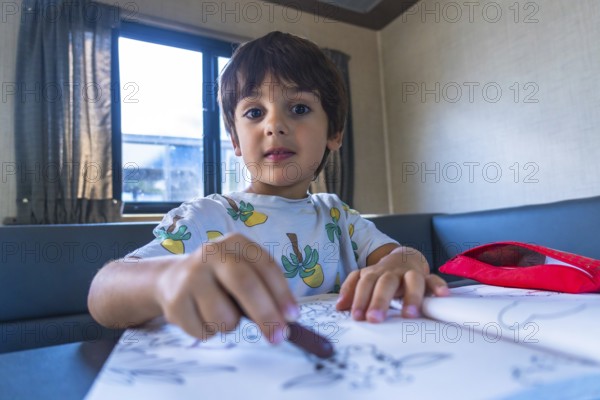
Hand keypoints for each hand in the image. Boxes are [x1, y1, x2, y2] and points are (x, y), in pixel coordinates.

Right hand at [154, 233, 298, 342]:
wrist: (172, 279)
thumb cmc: (220, 279)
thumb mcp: (243, 270)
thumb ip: (264, 288)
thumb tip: (286, 319)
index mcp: (236, 243)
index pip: (265, 266)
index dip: (281, 293)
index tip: (293, 316)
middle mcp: (212, 253)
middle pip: (245, 285)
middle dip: (266, 314)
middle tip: (278, 337)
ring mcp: (191, 276)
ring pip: (224, 317)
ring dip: (229, 325)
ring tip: (221, 313)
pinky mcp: (175, 301)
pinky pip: (204, 331)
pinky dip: (209, 332)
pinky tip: (200, 315)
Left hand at [335, 245, 448, 321]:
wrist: (405, 256)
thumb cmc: (383, 275)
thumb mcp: (366, 280)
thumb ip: (353, 291)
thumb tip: (339, 307)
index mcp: (374, 273)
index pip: (364, 283)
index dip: (359, 299)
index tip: (356, 317)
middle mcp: (392, 272)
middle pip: (385, 283)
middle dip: (379, 301)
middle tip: (374, 319)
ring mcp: (410, 273)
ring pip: (412, 280)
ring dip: (411, 296)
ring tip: (409, 315)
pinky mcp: (427, 277)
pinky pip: (434, 279)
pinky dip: (438, 286)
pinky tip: (441, 295)